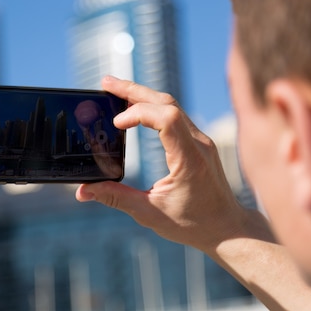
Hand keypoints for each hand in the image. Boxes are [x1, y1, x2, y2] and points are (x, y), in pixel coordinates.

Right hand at [76, 76, 245, 250]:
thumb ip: (116, 199)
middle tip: (105, 83)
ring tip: (115, 90)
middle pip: (167, 102)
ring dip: (142, 95)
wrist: (227, 228)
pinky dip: (153, 106)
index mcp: (189, 160)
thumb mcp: (150, 214)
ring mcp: (201, 140)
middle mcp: (199, 144)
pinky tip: (135, 107)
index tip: (116, 124)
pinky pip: (175, 114)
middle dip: (133, 90)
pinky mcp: (199, 142)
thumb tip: (83, 192)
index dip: (138, 113)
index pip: (167, 118)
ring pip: (171, 104)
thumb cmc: (193, 224)